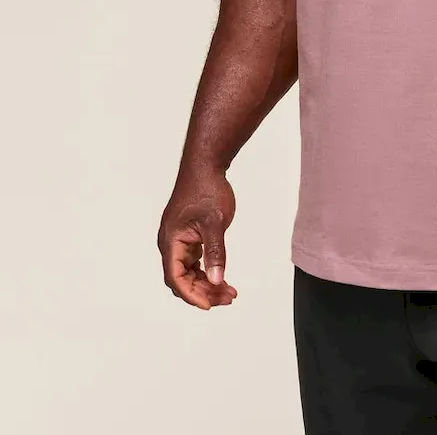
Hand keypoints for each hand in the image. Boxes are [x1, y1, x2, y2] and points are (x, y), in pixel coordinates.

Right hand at [158, 170, 237, 309]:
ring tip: (229, 293)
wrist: (206, 166)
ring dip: (207, 284)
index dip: (191, 294)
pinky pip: (194, 262)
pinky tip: (223, 278)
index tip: (209, 305)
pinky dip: (207, 272)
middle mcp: (171, 244)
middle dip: (203, 292)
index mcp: (171, 241)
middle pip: (182, 279)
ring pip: (189, 273)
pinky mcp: (188, 237)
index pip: (176, 277)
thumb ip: (215, 251)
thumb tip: (218, 279)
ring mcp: (179, 241)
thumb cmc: (206, 189)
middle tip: (227, 298)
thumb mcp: (215, 221)